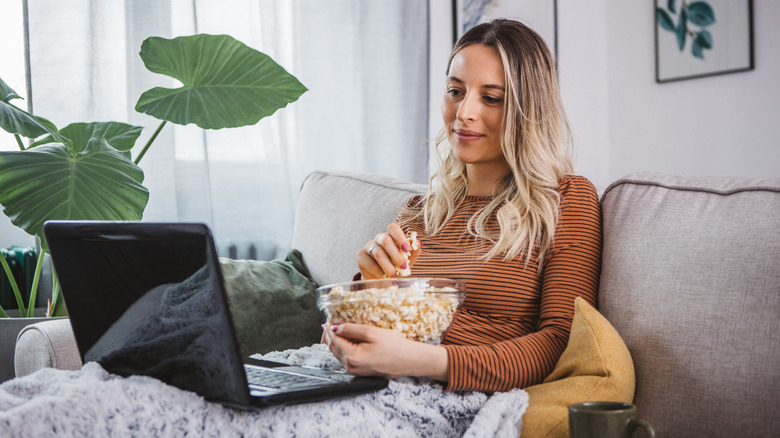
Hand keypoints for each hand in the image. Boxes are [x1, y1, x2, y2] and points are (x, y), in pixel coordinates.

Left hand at [322, 322, 447, 380]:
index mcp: (352, 357)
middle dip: (329, 336)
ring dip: (336, 342)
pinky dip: (343, 348)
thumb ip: (351, 329)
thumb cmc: (395, 346)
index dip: (329, 328)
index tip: (328, 319)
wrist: (411, 361)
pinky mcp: (361, 371)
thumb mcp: (372, 332)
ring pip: (338, 354)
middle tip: (328, 324)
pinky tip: (347, 340)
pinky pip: (346, 358)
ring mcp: (355, 371)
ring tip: (336, 329)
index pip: (334, 340)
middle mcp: (351, 367)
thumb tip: (336, 328)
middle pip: (333, 348)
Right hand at [358, 223, 420, 279]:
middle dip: (396, 255)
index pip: (393, 228)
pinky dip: (379, 272)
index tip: (406, 249)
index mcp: (391, 236)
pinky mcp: (361, 256)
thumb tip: (419, 243)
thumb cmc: (396, 267)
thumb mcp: (407, 261)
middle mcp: (379, 238)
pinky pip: (370, 263)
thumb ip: (413, 252)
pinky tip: (383, 277)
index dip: (400, 237)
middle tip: (403, 267)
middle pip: (386, 240)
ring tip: (394, 275)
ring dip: (388, 266)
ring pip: (378, 253)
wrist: (382, 279)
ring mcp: (369, 246)